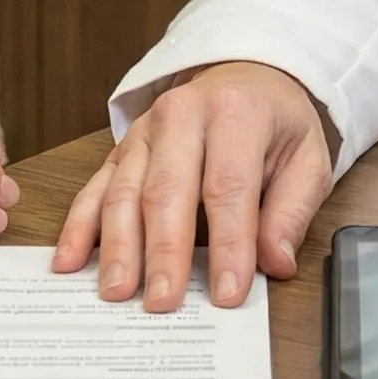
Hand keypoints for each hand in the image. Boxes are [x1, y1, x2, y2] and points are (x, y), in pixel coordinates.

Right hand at [51, 61, 332, 311]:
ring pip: (124, 190)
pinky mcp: (121, 148)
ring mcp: (145, 131)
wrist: (244, 75)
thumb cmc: (275, 123)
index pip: (228, 186)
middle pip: (167, 189)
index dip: (228, 244)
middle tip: (162, 303)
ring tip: (116, 291)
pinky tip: (69, 261)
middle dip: (163, 251)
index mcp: (235, 113)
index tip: (226, 294)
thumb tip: (275, 262)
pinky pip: (96, 186)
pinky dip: (80, 226)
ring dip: (118, 245)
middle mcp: (182, 115)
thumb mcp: (308, 158)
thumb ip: (292, 211)